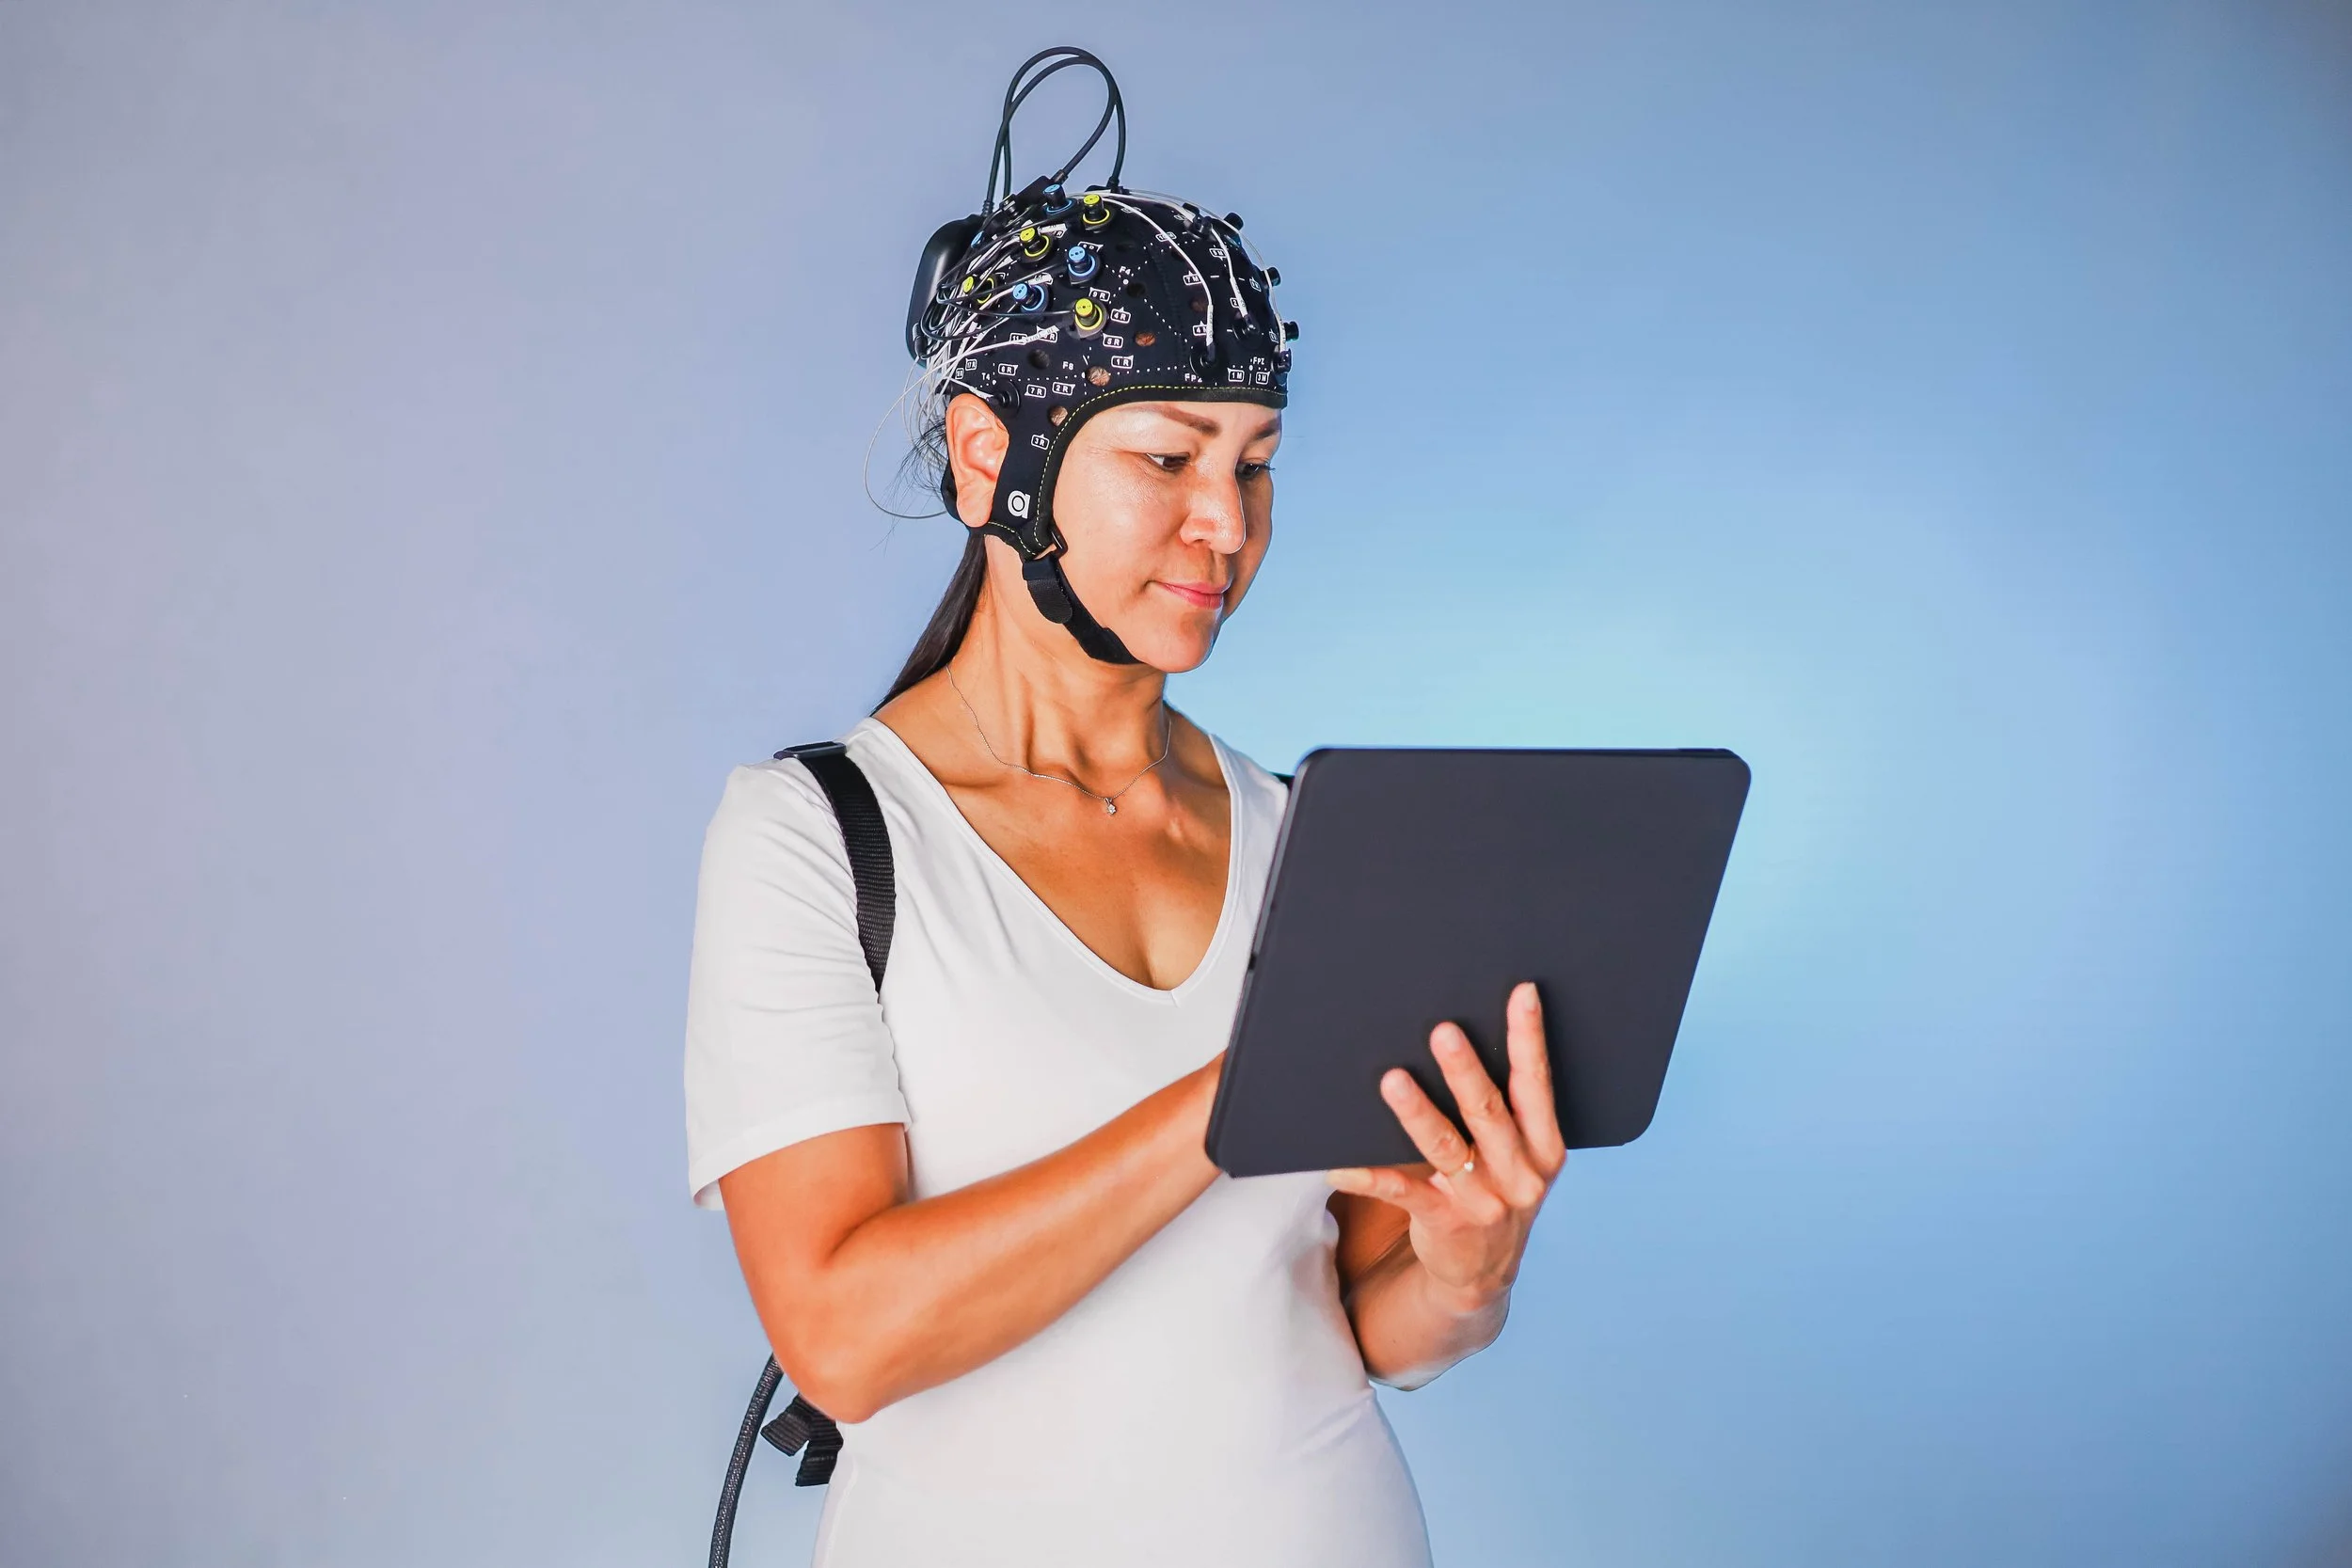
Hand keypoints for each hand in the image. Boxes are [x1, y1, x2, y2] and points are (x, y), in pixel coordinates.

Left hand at [1327, 982, 1566, 1310]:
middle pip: (1489, 1112)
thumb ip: (1503, 1110)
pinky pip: (1401, 1192)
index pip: (1537, 1084)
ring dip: (1416, 1112)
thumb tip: (1458, 1036)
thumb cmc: (1494, 1189)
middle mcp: (1520, 1174)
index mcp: (1545, 1148)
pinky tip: (1339, 1164)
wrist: (1481, 1274)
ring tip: (1392, 1079)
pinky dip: (1369, 1176)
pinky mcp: (1445, 1223)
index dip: (1529, 1038)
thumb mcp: (1517, 1156)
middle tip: (1443, 1030)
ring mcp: (1484, 1202)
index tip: (1522, 993)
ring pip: (1446, 1147)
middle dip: (1465, 1070)